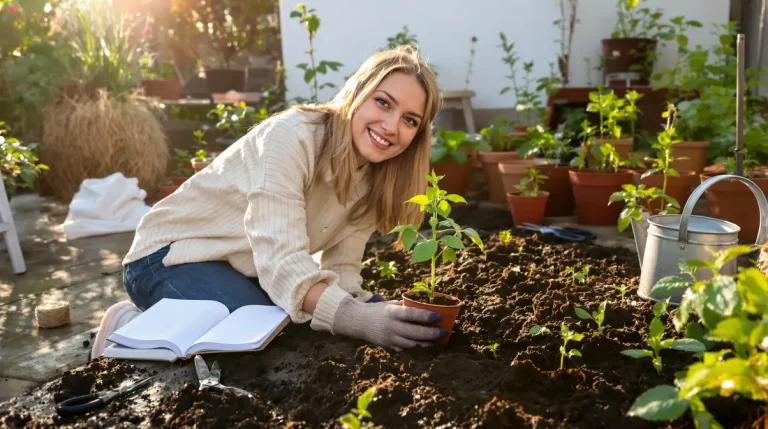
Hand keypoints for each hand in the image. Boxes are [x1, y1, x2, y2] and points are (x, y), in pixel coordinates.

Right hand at [331, 295, 445, 348]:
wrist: (357, 322)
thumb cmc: (377, 310)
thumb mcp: (390, 304)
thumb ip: (405, 307)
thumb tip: (424, 307)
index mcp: (392, 312)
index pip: (412, 315)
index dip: (427, 316)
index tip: (438, 317)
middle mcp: (391, 326)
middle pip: (416, 333)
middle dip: (432, 334)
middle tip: (444, 332)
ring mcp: (390, 338)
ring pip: (413, 344)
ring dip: (428, 343)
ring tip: (438, 340)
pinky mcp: (389, 347)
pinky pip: (406, 349)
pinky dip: (417, 347)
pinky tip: (426, 345)